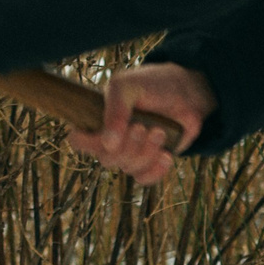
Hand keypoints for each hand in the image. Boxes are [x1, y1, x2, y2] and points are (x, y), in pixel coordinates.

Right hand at [68, 61, 214, 185]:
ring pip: (128, 168)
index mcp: (99, 120)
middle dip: (127, 145)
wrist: (185, 92)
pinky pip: (144, 179)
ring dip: (146, 151)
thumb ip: (114, 110)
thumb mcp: (127, 87)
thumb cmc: (151, 85)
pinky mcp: (150, 162)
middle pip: (106, 159)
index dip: (87, 141)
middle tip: (142, 126)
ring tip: (160, 131)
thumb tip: (108, 144)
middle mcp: (111, 140)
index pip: (78, 140)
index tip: (105, 133)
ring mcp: (131, 153)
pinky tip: (166, 154)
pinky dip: (155, 170)